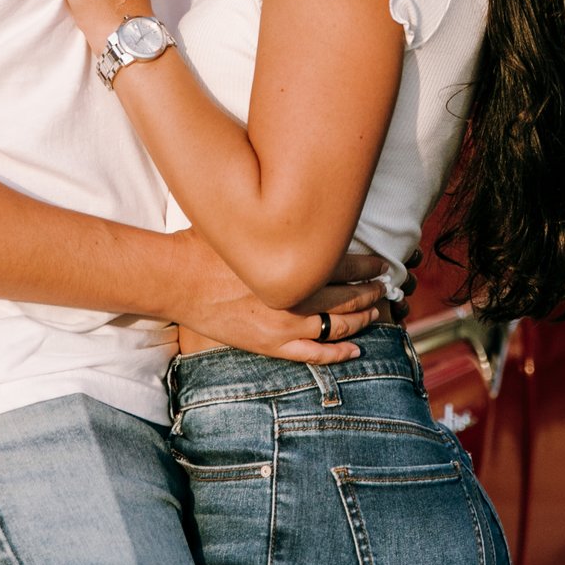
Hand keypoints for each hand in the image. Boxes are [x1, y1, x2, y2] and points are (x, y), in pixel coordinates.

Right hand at [168, 235, 388, 362]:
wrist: (178, 279)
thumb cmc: (208, 246)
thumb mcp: (250, 226)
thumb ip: (280, 225)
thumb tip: (303, 209)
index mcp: (293, 263)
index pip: (348, 264)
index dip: (371, 266)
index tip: (384, 264)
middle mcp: (296, 296)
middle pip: (349, 296)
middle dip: (372, 292)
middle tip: (386, 288)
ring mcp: (286, 325)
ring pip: (339, 326)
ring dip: (363, 320)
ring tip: (377, 313)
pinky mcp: (271, 345)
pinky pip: (313, 355)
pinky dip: (338, 353)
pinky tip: (356, 349)